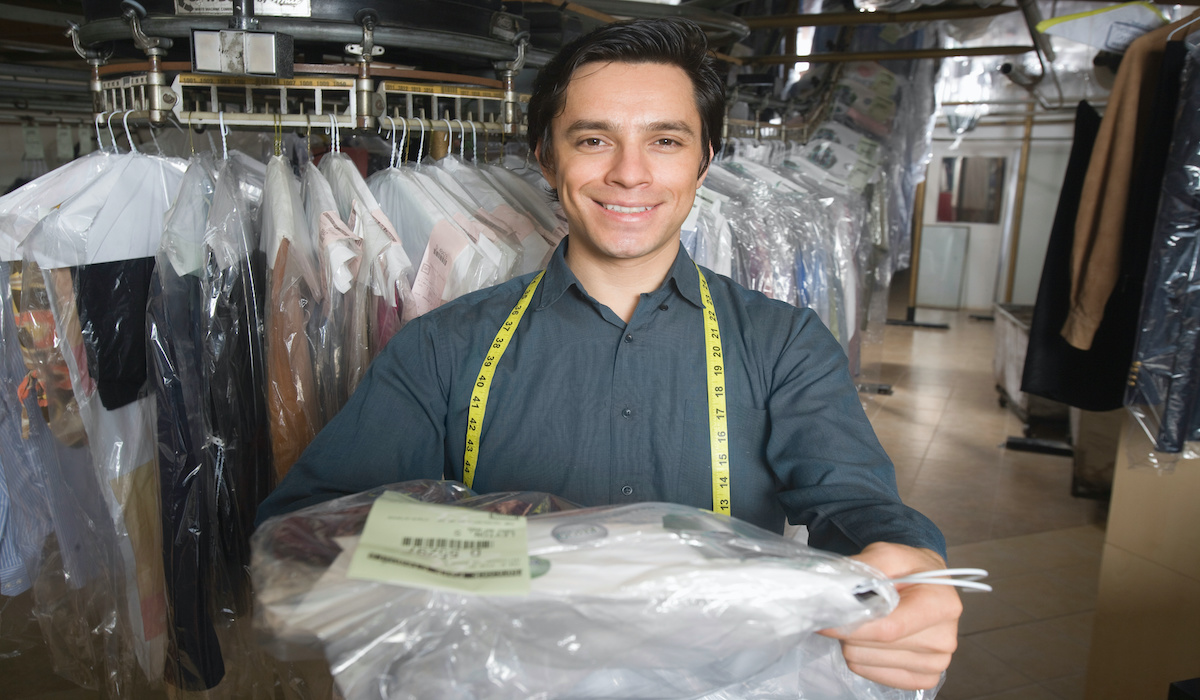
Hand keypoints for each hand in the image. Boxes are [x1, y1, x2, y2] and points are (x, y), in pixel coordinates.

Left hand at [818, 542, 961, 690]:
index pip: (888, 628)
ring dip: (854, 642)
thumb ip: (865, 567)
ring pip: (864, 661)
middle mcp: (944, 639)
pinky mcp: (923, 679)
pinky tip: (871, 640)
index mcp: (941, 605)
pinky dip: (861, 657)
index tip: (824, 619)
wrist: (928, 583)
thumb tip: (836, 588)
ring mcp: (936, 664)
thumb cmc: (908, 569)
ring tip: (866, 621)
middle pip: (873, 646)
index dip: (851, 625)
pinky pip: (871, 674)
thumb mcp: (888, 554)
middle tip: (851, 609)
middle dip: (850, 628)